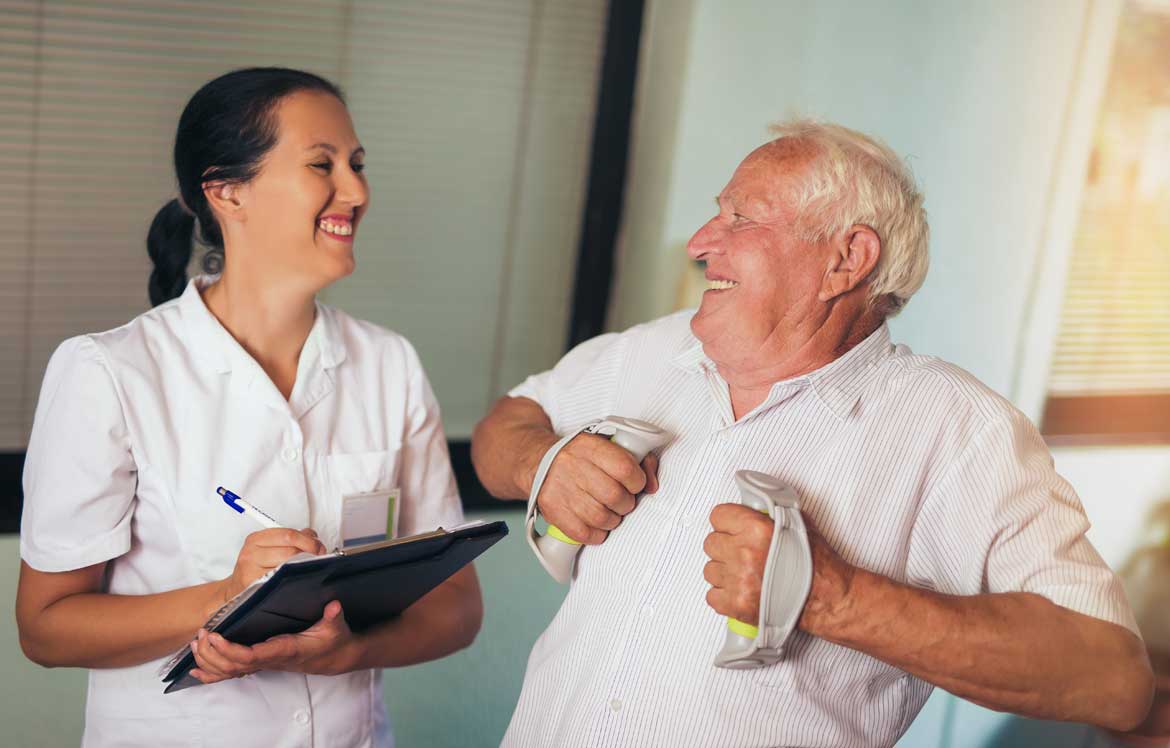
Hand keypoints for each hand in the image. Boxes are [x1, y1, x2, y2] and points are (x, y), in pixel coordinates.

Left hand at [190, 600, 356, 683]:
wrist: (334, 656)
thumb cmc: (332, 640)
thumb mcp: (336, 626)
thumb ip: (333, 616)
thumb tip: (333, 606)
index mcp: (284, 650)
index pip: (251, 656)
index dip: (230, 650)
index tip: (216, 636)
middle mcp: (271, 659)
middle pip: (233, 666)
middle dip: (212, 652)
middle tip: (203, 633)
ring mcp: (265, 663)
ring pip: (229, 672)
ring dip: (208, 661)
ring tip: (197, 642)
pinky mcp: (262, 663)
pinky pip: (233, 674)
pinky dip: (212, 674)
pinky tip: (197, 670)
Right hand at [221, 528, 326, 600]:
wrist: (237, 589)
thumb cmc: (256, 567)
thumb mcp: (268, 546)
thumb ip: (290, 538)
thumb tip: (312, 536)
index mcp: (255, 539)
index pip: (288, 535)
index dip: (308, 541)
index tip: (319, 546)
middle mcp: (250, 554)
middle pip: (290, 552)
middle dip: (309, 554)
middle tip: (319, 558)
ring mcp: (250, 572)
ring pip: (287, 567)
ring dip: (304, 567)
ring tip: (310, 568)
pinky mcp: (254, 587)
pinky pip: (280, 583)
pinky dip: (293, 579)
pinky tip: (298, 578)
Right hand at [534, 433, 659, 544]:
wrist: (539, 462)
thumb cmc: (582, 457)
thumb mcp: (607, 447)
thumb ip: (638, 461)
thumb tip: (652, 486)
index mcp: (589, 446)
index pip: (624, 468)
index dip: (637, 481)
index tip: (635, 484)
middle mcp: (572, 465)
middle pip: (614, 496)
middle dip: (626, 503)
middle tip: (623, 502)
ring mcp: (560, 489)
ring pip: (600, 517)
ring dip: (612, 520)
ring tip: (609, 512)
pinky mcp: (552, 510)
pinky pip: (583, 533)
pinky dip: (596, 534)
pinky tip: (596, 524)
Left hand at [703, 505, 853, 632]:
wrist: (828, 597)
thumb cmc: (817, 563)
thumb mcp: (796, 522)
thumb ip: (766, 512)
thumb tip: (748, 506)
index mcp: (756, 528)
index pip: (718, 516)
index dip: (727, 522)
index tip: (732, 528)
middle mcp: (744, 553)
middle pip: (711, 543)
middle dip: (725, 547)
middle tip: (741, 552)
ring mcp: (738, 580)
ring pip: (710, 570)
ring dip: (724, 571)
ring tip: (744, 574)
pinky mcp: (736, 605)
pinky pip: (712, 596)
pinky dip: (724, 595)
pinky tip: (741, 591)